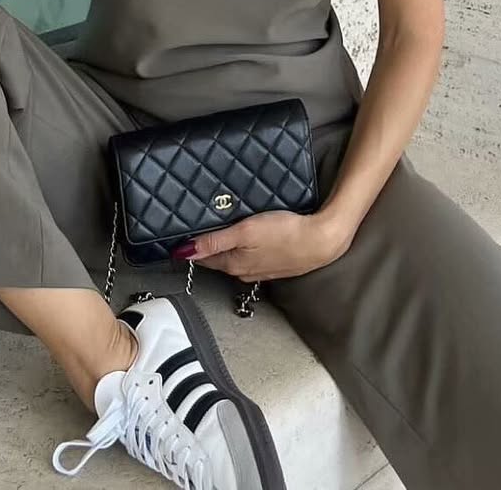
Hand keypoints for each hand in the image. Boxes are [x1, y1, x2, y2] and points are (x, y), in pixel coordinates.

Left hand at [178, 210, 351, 282]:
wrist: (321, 242)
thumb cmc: (284, 233)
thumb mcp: (244, 231)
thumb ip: (214, 241)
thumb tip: (183, 252)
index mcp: (233, 264)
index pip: (202, 257)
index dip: (190, 245)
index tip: (179, 234)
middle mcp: (243, 272)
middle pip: (216, 258)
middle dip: (205, 246)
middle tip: (195, 228)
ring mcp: (259, 270)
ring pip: (233, 258)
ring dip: (224, 247)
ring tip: (217, 230)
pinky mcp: (273, 265)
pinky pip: (249, 257)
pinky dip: (242, 248)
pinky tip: (246, 238)